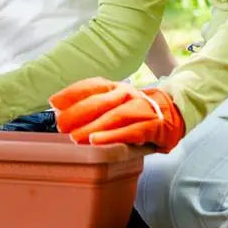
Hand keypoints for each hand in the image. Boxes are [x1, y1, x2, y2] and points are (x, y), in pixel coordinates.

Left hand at [49, 78, 184, 151]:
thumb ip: (93, 106)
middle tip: (61, 126)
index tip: (53, 102)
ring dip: (93, 127)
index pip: (91, 86)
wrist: (174, 111)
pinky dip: (113, 137)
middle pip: (99, 101)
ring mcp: (140, 108)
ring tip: (75, 137)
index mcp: (115, 87)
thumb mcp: (114, 104)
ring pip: (113, 116)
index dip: (71, 93)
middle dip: (77, 113)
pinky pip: (131, 131)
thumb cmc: (135, 111)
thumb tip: (60, 112)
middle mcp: (126, 93)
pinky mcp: (153, 126)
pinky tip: (98, 142)